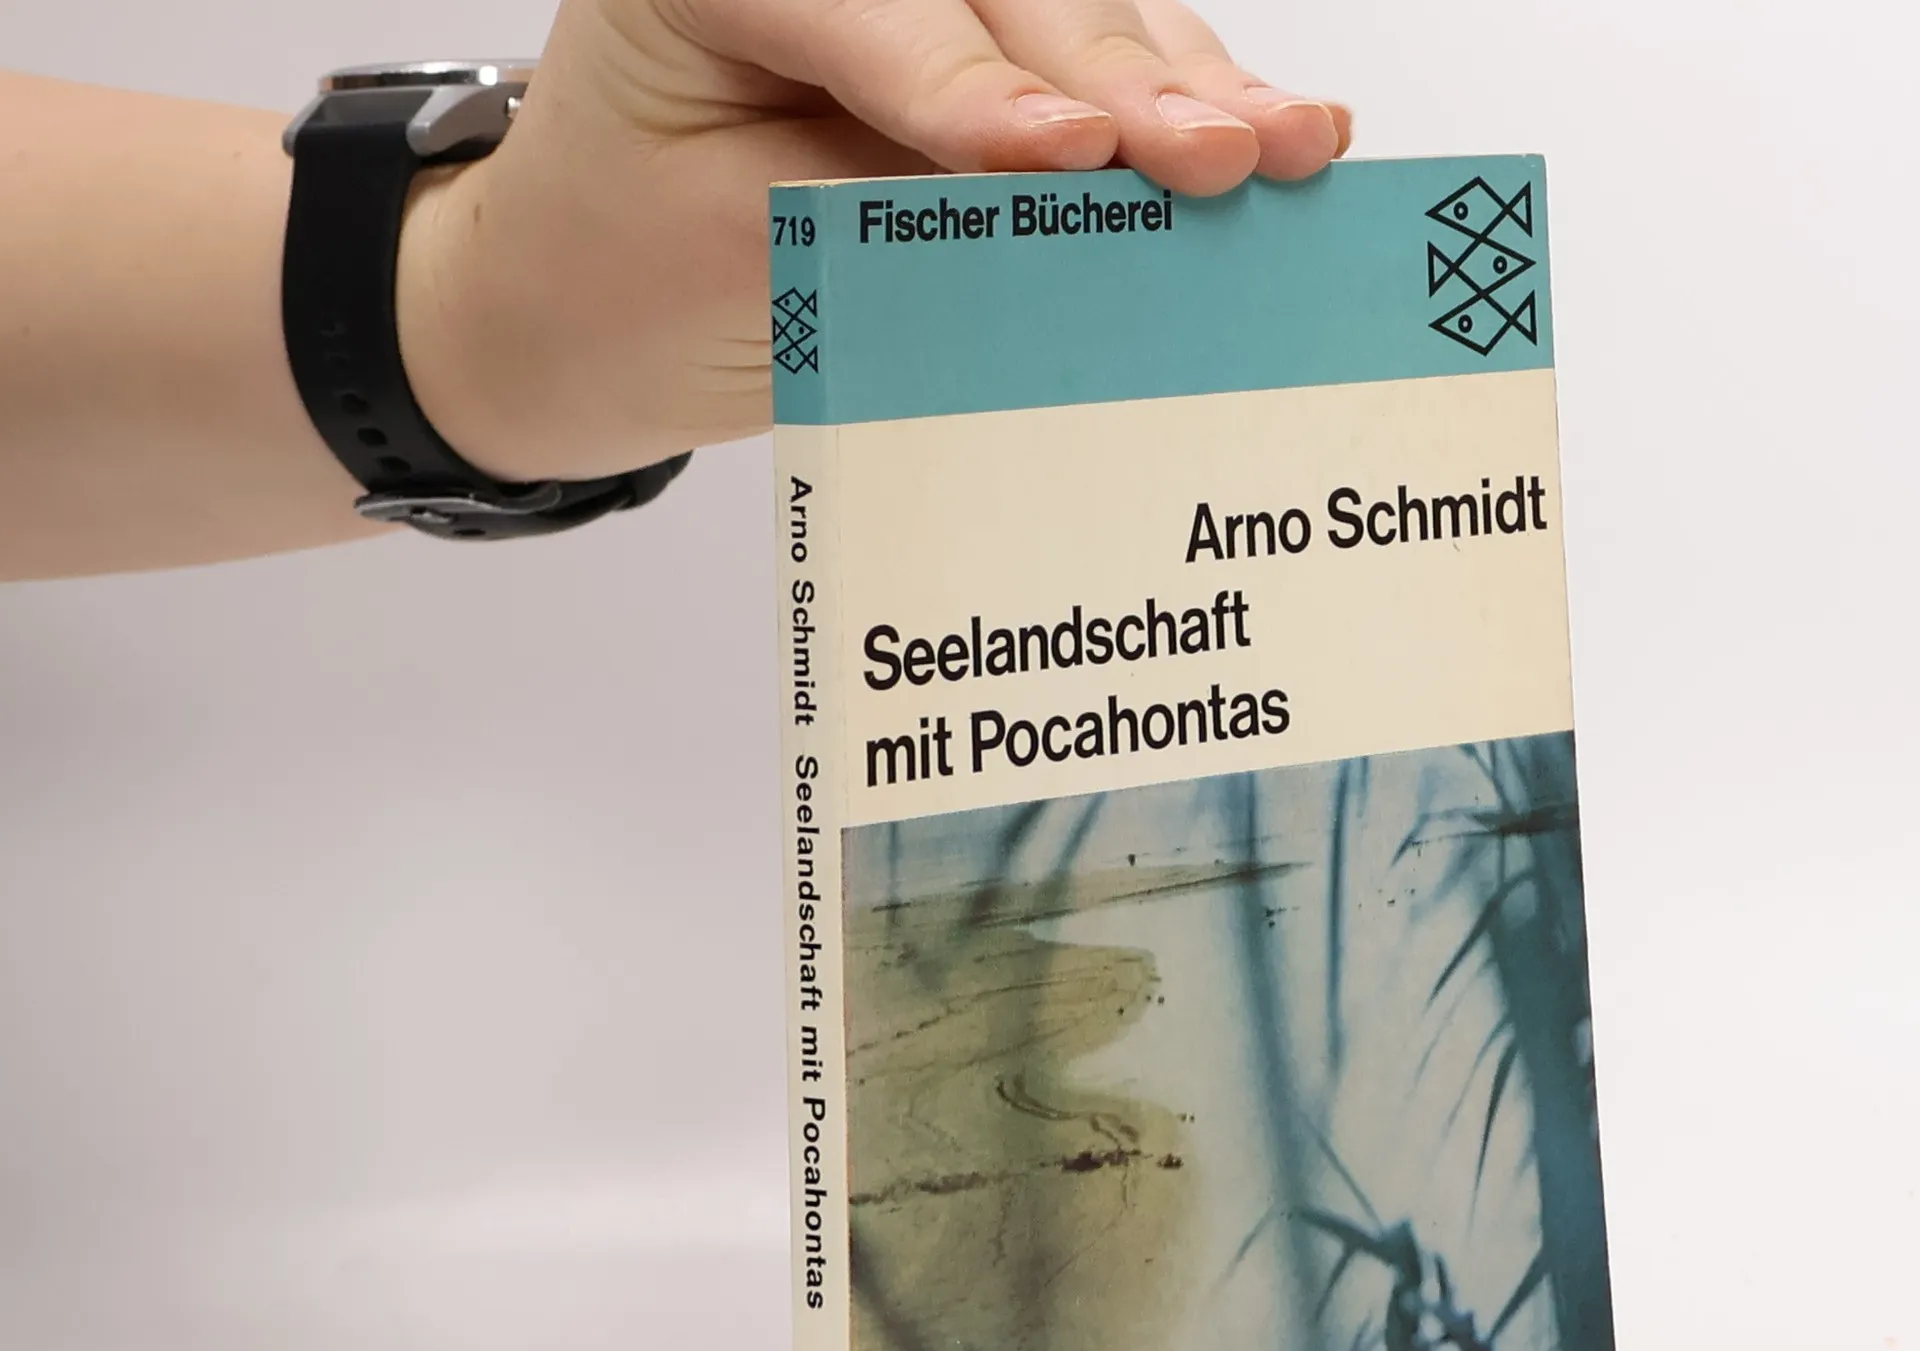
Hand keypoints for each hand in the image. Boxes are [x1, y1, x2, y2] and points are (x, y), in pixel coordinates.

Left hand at [399, 0, 1350, 481]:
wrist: (590, 302)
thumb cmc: (630, 278)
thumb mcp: (731, 259)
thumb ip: (871, 218)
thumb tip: (1048, 214)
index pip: (861, 11)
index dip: (968, 85)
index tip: (1064, 156)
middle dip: (1114, 75)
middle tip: (1219, 154)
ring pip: (1070, 7)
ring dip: (1181, 78)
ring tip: (1285, 145)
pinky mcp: (970, 41)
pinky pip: (1088, 56)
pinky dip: (1175, 96)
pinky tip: (1266, 125)